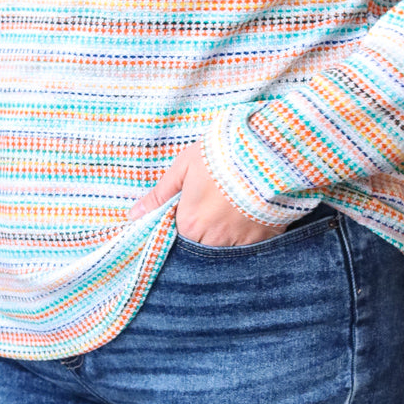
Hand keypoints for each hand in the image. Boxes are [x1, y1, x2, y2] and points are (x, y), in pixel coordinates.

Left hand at [127, 140, 288, 246]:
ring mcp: (239, 243)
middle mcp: (211, 240)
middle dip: (201, 233)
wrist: (269, 153)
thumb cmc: (222, 155)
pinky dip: (246, 236)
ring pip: (224, 250)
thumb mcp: (185, 166)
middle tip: (212, 207)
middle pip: (199, 246)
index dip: (180, 224)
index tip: (188, 210)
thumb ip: (160, 194)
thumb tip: (133, 214)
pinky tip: (248, 216)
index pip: (175, 238)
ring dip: (223, 236)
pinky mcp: (264, 240)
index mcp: (188, 223)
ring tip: (230, 210)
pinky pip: (249, 247)